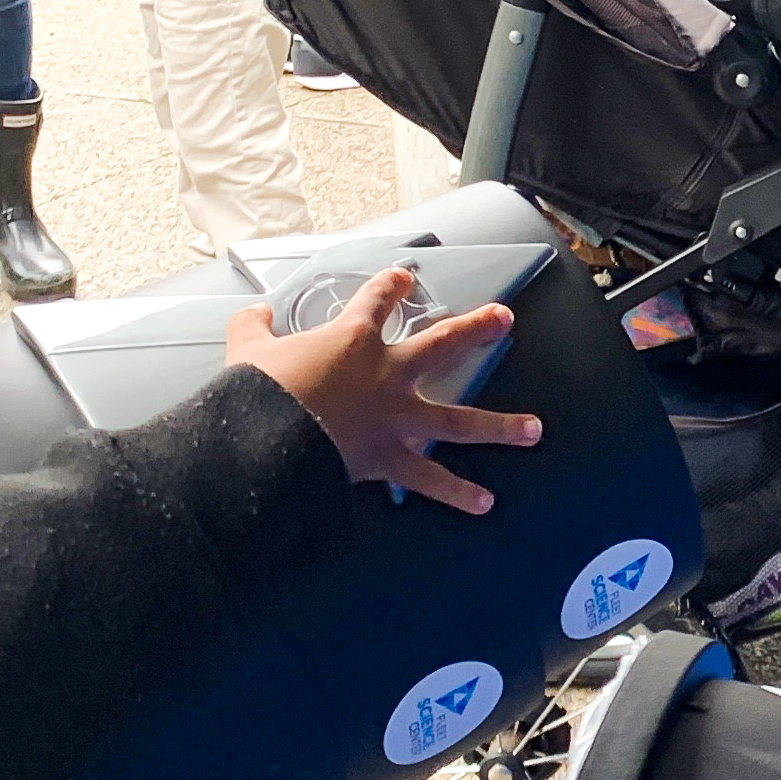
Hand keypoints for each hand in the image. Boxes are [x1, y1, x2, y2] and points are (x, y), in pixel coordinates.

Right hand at [225, 268, 545, 512]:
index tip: (403, 277)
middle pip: (443, 343)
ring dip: (500, 426)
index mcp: (352, 338)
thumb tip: (254, 313)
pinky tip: (486, 502)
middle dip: (476, 328)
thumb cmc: (257, 390)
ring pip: (458, 421)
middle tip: (503, 319)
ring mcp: (395, 417)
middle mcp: (387, 373)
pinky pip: (430, 480)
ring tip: (534, 429)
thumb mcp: (247, 348)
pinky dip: (457, 493)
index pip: (376, 302)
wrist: (262, 438)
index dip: (390, 287)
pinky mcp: (389, 458)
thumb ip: (253, 327)